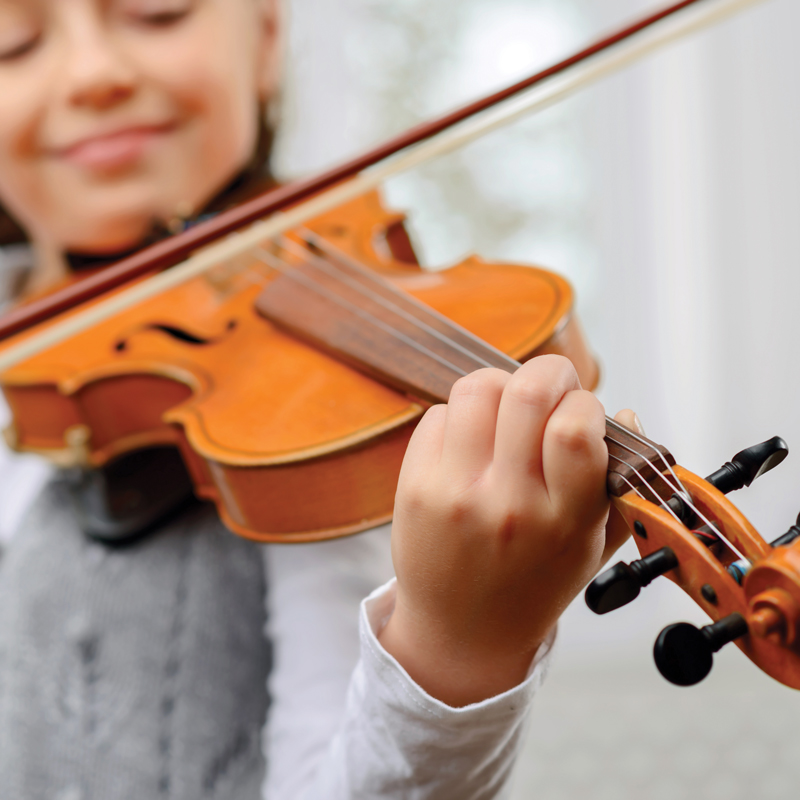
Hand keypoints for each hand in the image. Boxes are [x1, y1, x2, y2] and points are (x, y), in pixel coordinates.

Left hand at [379, 354, 638, 705]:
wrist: (463, 630)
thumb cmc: (533, 582)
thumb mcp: (591, 544)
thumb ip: (620, 482)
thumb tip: (624, 412)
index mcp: (564, 519)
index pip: (576, 427)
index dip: (584, 403)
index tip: (581, 414)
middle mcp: (509, 504)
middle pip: (525, 392)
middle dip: (547, 373)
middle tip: (549, 388)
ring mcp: (456, 493)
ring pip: (477, 388)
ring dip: (500, 387)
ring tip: (506, 412)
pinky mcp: (416, 486)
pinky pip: (438, 413)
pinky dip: (461, 416)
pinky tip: (471, 444)